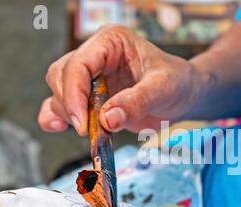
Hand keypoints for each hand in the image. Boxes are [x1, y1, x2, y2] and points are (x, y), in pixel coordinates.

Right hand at [38, 25, 203, 134]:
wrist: (184, 95)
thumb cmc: (177, 83)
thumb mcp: (164, 89)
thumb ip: (138, 102)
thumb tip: (106, 119)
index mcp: (111, 42)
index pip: (79, 63)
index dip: (74, 93)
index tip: (83, 122)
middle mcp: (96, 55)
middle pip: (63, 75)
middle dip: (71, 104)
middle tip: (88, 129)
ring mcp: (91, 76)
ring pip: (59, 90)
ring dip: (67, 113)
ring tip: (88, 131)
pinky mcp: (90, 97)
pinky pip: (62, 103)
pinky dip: (56, 116)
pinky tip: (58, 128)